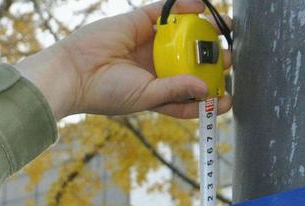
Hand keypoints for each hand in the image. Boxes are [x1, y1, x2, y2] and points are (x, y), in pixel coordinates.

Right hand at [19, 1, 231, 121]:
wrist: (75, 71)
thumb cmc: (106, 93)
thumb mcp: (146, 98)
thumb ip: (175, 91)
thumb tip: (205, 88)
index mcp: (156, 92)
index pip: (189, 96)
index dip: (209, 98)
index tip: (227, 98)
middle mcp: (156, 67)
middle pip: (190, 63)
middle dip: (211, 61)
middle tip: (229, 60)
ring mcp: (149, 43)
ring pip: (183, 35)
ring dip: (204, 32)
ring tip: (225, 29)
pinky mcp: (140, 22)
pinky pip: (167, 11)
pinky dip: (184, 7)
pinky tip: (202, 8)